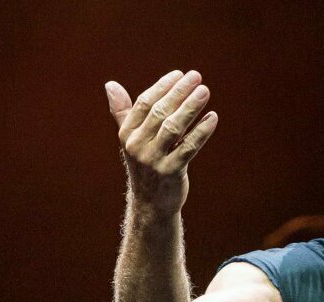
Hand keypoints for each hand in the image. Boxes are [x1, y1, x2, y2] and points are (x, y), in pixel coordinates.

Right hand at [106, 70, 217, 215]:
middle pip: (160, 112)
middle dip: (179, 93)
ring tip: (204, 92)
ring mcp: (153, 159)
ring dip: (191, 108)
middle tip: (196, 77)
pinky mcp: (171, 172)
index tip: (180, 74)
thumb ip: (123, 112)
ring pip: (174, 127)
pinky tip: (212, 118)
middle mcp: (137, 145)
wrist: (151, 203)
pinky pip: (189, 147)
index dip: (163, 87)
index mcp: (127, 134)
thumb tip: (110, 85)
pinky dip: (201, 131)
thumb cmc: (145, 164)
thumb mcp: (131, 139)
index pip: (144, 103)